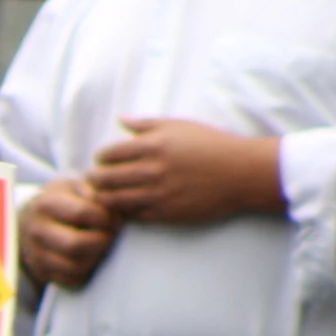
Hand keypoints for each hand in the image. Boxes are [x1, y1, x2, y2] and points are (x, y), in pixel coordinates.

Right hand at [20, 177, 120, 288]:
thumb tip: (113, 204)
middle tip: (110, 235)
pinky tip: (91, 257)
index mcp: (46, 204)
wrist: (29, 221)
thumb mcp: (73, 187)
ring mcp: (36, 255)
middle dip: (102, 241)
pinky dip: (88, 271)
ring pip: (75, 266)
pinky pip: (72, 280)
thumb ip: (93, 190)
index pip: (82, 213)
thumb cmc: (61, 201)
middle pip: (75, 244)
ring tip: (102, 246)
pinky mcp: (42, 272)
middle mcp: (37, 231)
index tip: (114, 217)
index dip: (105, 217)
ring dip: (97, 257)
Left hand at [88, 118, 284, 224]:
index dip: (100, 158)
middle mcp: (153, 170)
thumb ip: (147, 124)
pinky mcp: (164, 213)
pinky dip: (122, 212)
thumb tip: (120, 119)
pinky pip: (131, 216)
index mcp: (154, 145)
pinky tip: (123, 206)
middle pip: (104, 179)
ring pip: (113, 201)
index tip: (102, 160)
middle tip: (94, 179)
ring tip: (103, 194)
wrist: (241, 172)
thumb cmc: (210, 144)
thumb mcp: (180, 126)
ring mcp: (157, 194)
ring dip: (103, 198)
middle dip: (94, 179)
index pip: (108, 154)